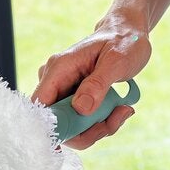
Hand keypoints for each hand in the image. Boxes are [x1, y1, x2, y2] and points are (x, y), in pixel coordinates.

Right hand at [30, 11, 149, 150]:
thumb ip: (98, 84)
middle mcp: (56, 81)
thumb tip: (81, 109)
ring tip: (122, 110)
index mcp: (59, 68)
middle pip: (57, 123)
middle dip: (87, 130)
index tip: (80, 135)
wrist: (129, 34)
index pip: (40, 105)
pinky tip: (119, 109)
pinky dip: (100, 123)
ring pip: (71, 126)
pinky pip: (81, 122)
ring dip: (97, 127)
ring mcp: (64, 91)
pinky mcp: (74, 99)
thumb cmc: (124, 42)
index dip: (52, 127)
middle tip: (116, 118)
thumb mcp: (116, 61)